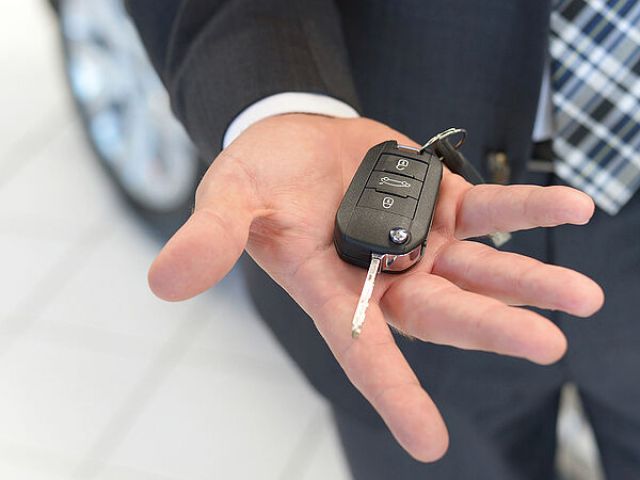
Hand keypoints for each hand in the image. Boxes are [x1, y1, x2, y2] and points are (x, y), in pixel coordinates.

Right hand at [148, 114, 603, 460]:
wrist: (294, 140)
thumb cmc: (259, 180)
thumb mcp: (229, 203)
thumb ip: (210, 240)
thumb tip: (165, 280)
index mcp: (331, 288)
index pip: (361, 349)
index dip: (393, 395)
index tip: (429, 445)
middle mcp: (381, 275)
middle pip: (440, 312)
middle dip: (491, 329)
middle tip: (546, 346)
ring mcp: (417, 241)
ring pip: (478, 270)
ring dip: (528, 283)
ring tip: (581, 299)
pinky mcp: (439, 203)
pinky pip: (488, 210)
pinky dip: (528, 208)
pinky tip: (572, 207)